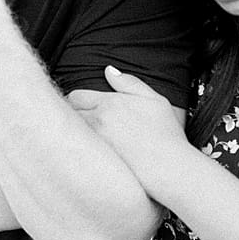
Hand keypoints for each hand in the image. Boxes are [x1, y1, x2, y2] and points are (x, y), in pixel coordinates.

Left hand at [70, 66, 187, 182]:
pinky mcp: (93, 162)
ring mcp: (94, 142)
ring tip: (83, 139)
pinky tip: (89, 155)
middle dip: (71, 116)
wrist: (170, 169)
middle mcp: (97, 121)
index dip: (77, 101)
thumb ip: (129, 83)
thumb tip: (108, 70)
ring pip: (70, 133)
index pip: (76, 96)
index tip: (82, 107)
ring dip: (73, 133)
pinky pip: (77, 152)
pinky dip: (78, 151)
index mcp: (109, 103)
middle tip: (81, 122)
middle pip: (68, 113)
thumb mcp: (155, 100)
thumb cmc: (166, 135)